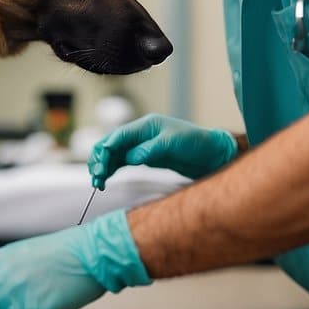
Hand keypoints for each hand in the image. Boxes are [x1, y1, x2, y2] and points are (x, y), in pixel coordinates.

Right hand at [88, 113, 237, 189]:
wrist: (211, 154)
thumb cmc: (196, 143)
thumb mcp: (174, 144)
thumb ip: (151, 149)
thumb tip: (131, 158)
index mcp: (145, 126)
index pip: (119, 135)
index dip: (106, 149)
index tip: (100, 165)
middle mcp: (140, 134)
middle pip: (111, 144)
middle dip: (100, 159)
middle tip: (97, 177)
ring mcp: (140, 146)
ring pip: (113, 154)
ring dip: (103, 166)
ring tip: (98, 183)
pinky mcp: (143, 158)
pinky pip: (121, 162)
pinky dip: (111, 170)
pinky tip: (105, 180)